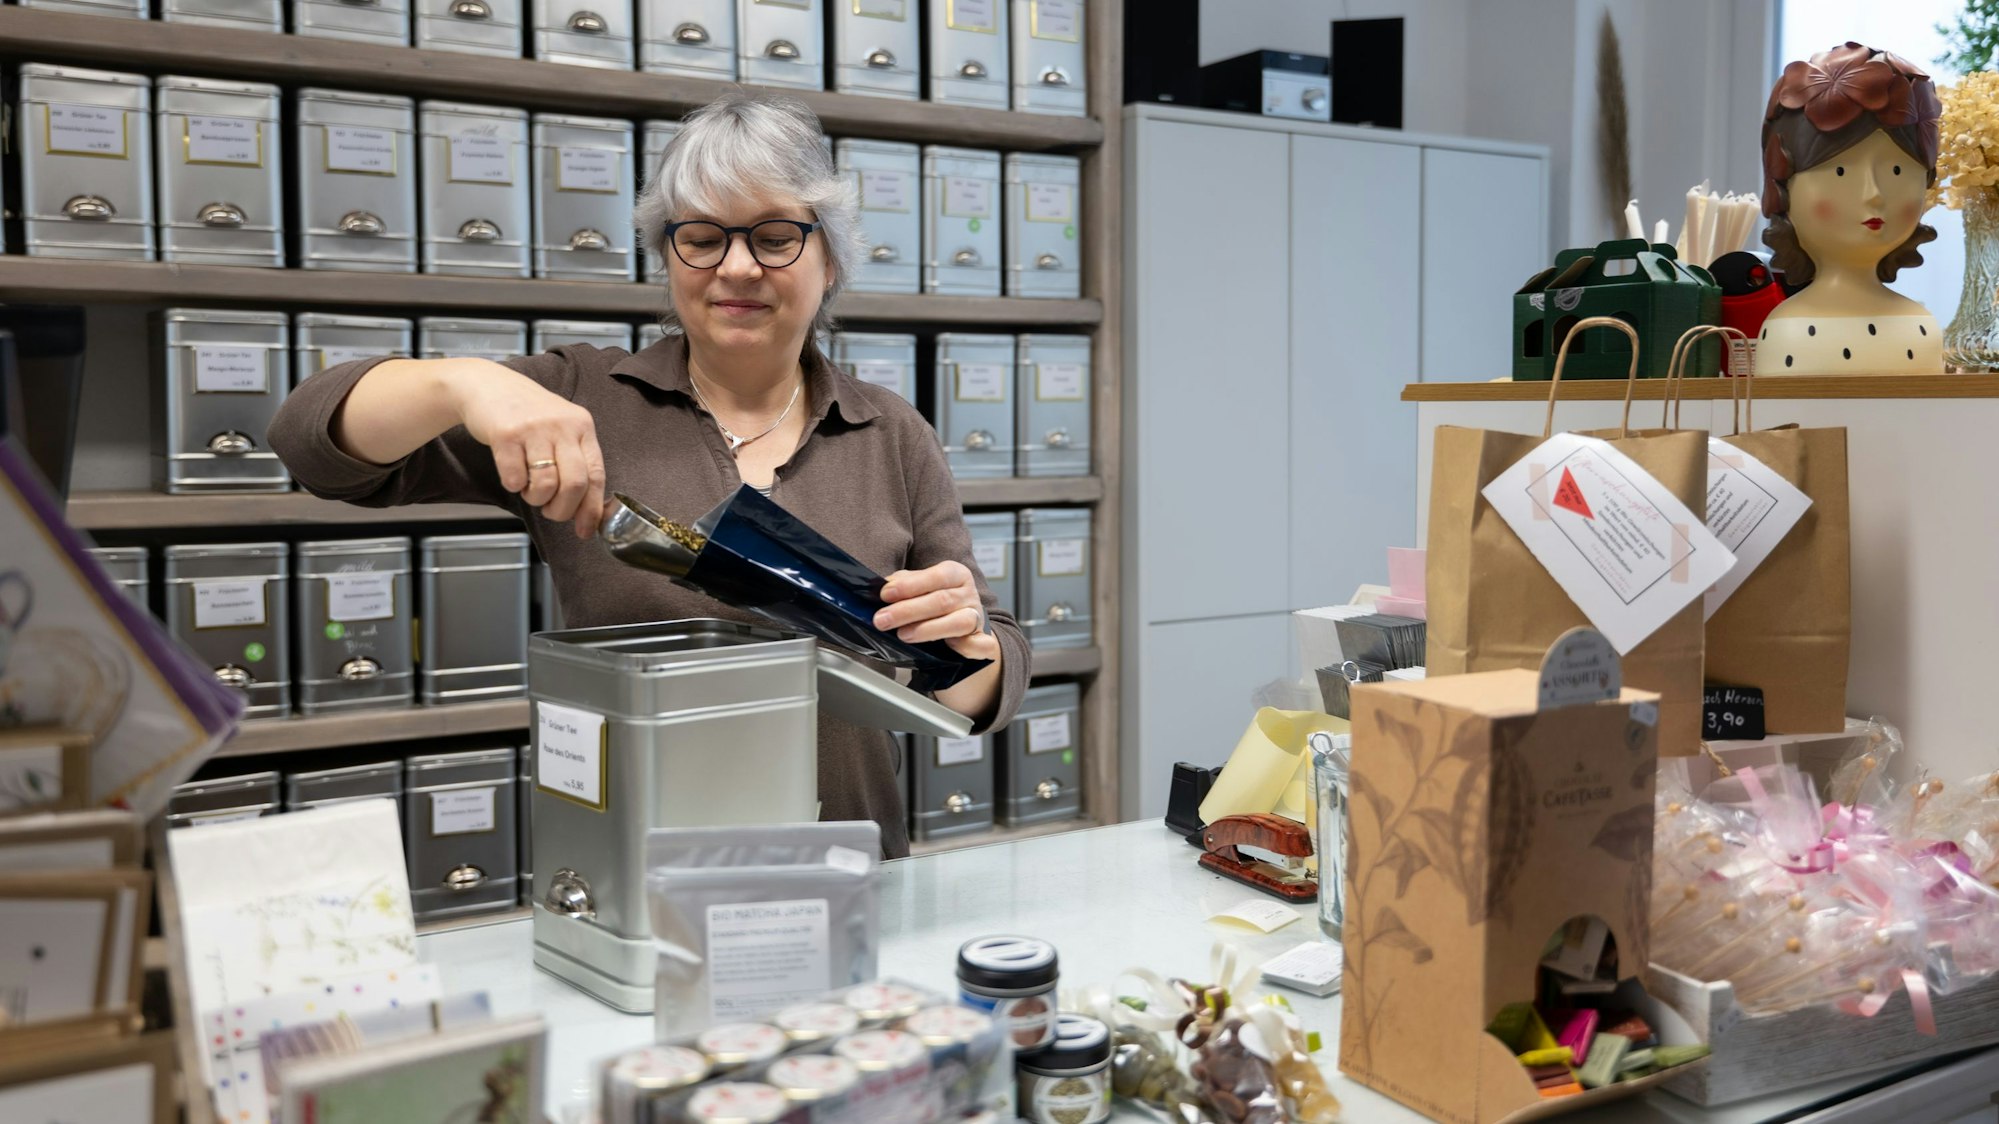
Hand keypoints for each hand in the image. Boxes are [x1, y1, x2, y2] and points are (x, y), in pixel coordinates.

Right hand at [449, 363, 607, 538]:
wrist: (487, 386)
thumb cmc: (527, 415)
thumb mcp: (561, 429)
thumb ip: (576, 462)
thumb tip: (589, 512)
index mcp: (582, 427)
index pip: (597, 475)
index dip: (592, 509)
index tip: (584, 530)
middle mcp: (563, 425)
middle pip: (574, 484)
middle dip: (562, 510)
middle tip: (549, 510)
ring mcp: (534, 428)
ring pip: (545, 485)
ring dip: (535, 498)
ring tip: (528, 487)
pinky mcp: (506, 433)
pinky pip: (514, 478)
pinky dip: (513, 485)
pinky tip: (512, 472)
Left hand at [874, 561, 999, 660]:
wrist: (963, 626)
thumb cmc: (936, 603)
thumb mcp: (921, 587)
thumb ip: (905, 584)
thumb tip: (885, 586)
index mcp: (956, 574)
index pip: (935, 576)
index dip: (910, 585)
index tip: (885, 594)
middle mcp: (969, 594)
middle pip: (942, 600)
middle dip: (908, 611)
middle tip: (882, 620)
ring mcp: (978, 618)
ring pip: (960, 622)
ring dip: (928, 629)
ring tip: (902, 635)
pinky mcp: (984, 641)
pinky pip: (981, 645)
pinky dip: (967, 646)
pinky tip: (950, 646)